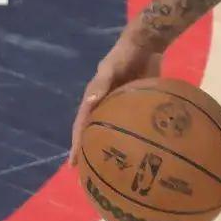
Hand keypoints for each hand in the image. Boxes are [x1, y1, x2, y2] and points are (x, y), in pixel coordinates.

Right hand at [69, 33, 162, 165]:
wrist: (146, 43)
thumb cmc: (125, 54)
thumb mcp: (110, 67)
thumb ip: (101, 84)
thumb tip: (89, 103)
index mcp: (93, 99)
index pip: (81, 126)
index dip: (77, 145)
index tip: (74, 164)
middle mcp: (104, 105)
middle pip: (95, 133)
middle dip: (90, 153)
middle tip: (91, 177)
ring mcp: (121, 106)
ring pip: (113, 132)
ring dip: (110, 149)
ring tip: (113, 172)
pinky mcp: (137, 104)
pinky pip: (132, 125)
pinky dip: (132, 138)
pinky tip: (139, 153)